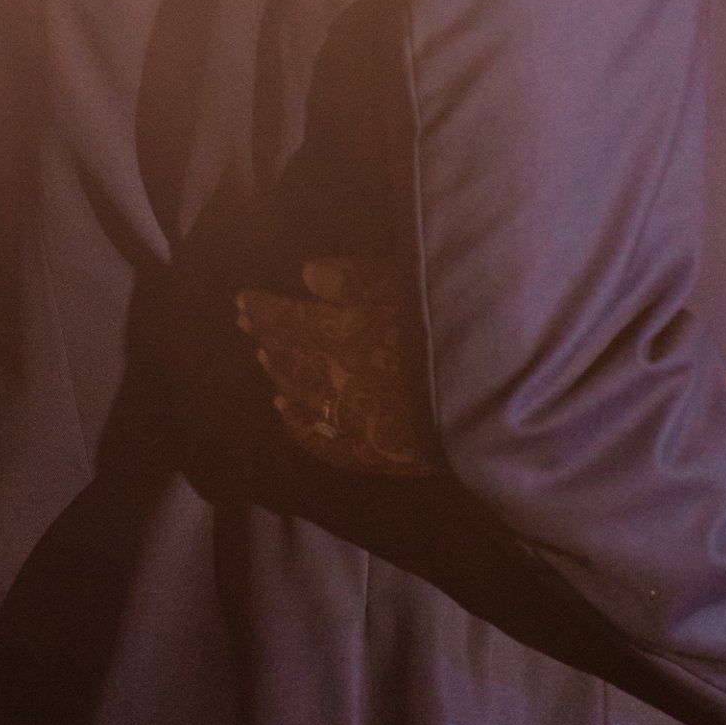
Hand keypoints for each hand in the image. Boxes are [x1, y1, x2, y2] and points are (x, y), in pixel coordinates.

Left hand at [236, 256, 432, 474]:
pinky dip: (296, 424)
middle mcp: (333, 379)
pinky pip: (320, 440)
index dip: (264, 308)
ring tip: (263, 358)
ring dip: (278, 374)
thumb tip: (306, 273)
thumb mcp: (405, 288)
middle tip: (245, 324)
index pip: (289, 320)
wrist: (483, 401)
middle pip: (289, 356)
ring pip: (298, 394)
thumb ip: (354, 279)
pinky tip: (285, 412)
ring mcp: (348, 419)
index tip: (242, 299)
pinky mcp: (368, 452)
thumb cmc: (448, 330)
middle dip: (266, 336)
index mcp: (340, 337)